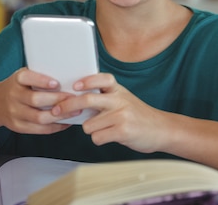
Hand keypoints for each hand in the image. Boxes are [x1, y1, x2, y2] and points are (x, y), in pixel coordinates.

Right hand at [0, 68, 75, 133]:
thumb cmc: (19, 86)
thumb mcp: (24, 76)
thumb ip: (40, 76)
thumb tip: (68, 77)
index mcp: (16, 79)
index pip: (27, 78)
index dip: (41, 81)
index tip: (56, 83)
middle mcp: (13, 96)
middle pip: (35, 100)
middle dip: (57, 100)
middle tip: (74, 99)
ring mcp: (14, 113)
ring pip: (39, 117)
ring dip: (60, 115)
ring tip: (75, 111)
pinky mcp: (18, 126)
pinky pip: (39, 129)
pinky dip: (55, 126)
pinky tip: (67, 122)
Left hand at [53, 73, 169, 152]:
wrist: (161, 129)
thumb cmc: (138, 116)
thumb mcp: (124, 100)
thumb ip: (105, 98)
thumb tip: (75, 103)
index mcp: (119, 90)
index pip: (102, 79)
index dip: (87, 81)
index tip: (74, 86)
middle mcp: (120, 100)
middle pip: (87, 100)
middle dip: (67, 106)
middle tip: (56, 111)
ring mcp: (121, 115)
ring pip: (88, 125)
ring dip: (92, 130)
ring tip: (107, 129)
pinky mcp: (122, 131)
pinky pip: (97, 137)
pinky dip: (100, 139)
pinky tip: (112, 137)